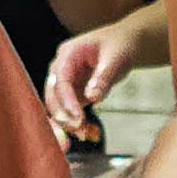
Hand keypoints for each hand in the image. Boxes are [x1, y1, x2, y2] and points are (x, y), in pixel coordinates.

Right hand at [44, 22, 131, 138]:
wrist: (124, 42)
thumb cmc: (120, 45)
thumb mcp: (116, 58)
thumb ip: (103, 78)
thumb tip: (92, 98)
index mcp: (68, 53)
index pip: (60, 79)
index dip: (66, 100)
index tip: (78, 118)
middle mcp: (61, 67)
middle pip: (52, 94)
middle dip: (62, 114)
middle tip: (78, 130)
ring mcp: (65, 80)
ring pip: (56, 104)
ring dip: (66, 120)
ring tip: (83, 134)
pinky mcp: (72, 92)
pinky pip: (67, 109)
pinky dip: (74, 121)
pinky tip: (86, 132)